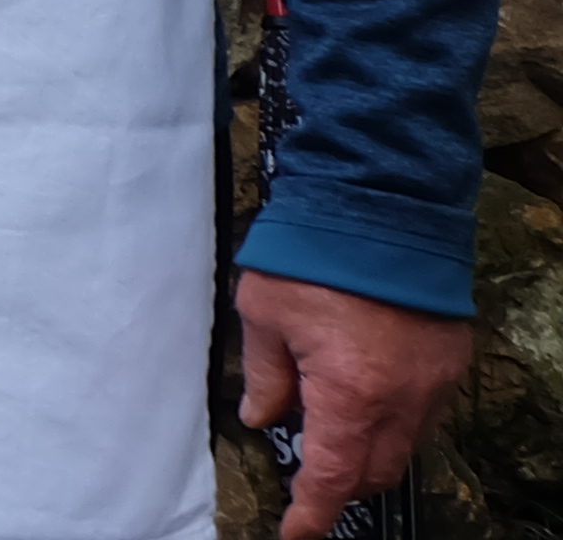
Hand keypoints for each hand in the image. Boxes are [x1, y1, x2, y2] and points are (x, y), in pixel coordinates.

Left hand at [238, 271, 468, 528]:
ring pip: (403, 446)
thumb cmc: (312, 257)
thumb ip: (265, 375)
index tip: (296, 533)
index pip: (333, 477)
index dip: (313, 513)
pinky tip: (365, 400)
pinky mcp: (450, 361)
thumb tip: (262, 418)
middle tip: (307, 478)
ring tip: (331, 432)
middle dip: (340, 485)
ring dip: (369, 452)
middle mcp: (401, 400)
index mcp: (350, 395)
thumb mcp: (264, 315)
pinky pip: (423, 414)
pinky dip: (393, 422)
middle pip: (374, 471)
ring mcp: (433, 383)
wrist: (383, 206)